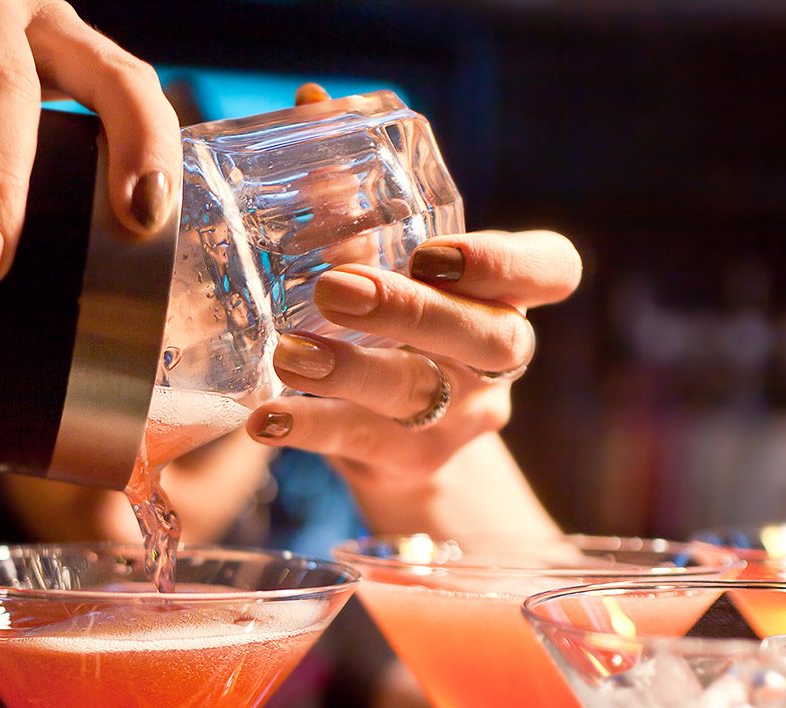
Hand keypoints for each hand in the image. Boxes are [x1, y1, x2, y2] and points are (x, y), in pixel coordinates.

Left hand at [248, 228, 582, 491]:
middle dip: (412, 312)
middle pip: (485, 338)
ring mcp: (458, 417)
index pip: (551, 272)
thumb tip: (312, 138)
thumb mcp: (392, 278)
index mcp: (509, 298)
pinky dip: (308, 428)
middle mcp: (497, 361)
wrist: (406, 452)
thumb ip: (363, 224)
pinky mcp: (408, 460)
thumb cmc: (400, 336)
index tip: (432, 253)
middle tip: (336, 289)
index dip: (504, 264)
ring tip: (288, 352)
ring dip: (350, 370)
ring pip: (417, 392)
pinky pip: (357, 440)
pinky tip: (265, 419)